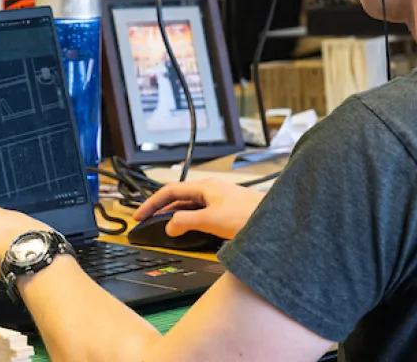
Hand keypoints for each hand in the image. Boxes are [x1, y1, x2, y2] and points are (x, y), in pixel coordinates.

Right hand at [133, 180, 263, 240]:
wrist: (276, 221)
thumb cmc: (249, 215)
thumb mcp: (211, 219)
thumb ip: (186, 221)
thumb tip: (170, 225)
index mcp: (205, 187)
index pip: (170, 191)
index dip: (152, 203)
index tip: (140, 215)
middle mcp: (212, 190)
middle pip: (179, 198)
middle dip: (161, 209)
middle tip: (147, 220)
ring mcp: (220, 200)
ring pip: (190, 206)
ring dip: (175, 215)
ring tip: (163, 226)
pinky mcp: (227, 211)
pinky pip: (201, 213)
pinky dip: (189, 220)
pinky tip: (189, 230)